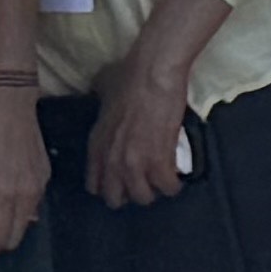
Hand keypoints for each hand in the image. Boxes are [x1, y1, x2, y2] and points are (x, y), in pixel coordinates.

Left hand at [0, 82, 50, 264]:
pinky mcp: (45, 178)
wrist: (12, 104)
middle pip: (13, 238)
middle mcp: (25, 195)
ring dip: (8, 233)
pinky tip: (6, 206)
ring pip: (25, 226)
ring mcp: (39, 187)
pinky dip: (20, 215)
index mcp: (3, 193)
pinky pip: (33, 208)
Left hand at [85, 44, 199, 211]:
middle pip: (115, 199)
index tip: (120, 180)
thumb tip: (102, 101)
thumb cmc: (129, 76)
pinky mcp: (160, 162)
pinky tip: (177, 176)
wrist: (153, 72)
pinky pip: (168, 188)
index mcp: (97, 144)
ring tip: (160, 179)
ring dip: (153, 190)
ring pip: (143, 197)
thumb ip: (102, 108)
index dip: (109, 185)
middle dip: (129, 193)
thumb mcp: (103, 94)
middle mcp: (112, 160)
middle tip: (142, 181)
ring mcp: (135, 164)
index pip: (94, 185)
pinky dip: (173, 184)